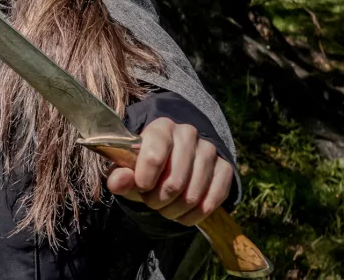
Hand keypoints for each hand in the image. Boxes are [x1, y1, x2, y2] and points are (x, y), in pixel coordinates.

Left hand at [106, 117, 233, 225]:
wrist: (174, 163)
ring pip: (193, 195)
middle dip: (159, 201)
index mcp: (161, 128)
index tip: (141, 188)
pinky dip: (195, 214)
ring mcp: (209, 150)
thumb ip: (120, 176)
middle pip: (175, 182)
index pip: (154, 156)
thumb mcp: (129, 170)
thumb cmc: (146, 167)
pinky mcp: (224, 167)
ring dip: (175, 210)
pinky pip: (213, 199)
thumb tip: (118, 183)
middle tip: (152, 202)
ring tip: (166, 207)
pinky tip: (184, 214)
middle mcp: (188, 134)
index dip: (145, 179)